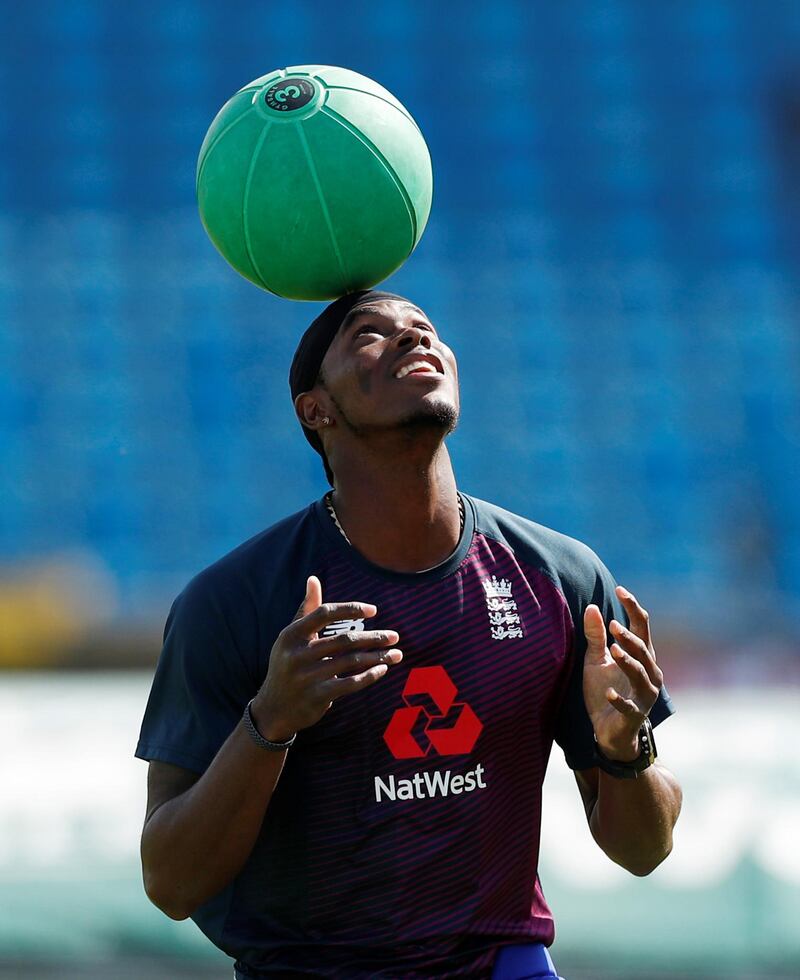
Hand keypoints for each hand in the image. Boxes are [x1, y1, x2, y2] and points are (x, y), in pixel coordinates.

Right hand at [251, 576, 401, 741]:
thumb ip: (306, 609)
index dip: (351, 609)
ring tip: (396, 653)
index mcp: (291, 634)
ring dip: (378, 656)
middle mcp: (297, 654)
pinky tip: (383, 668)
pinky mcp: (317, 696)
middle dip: (373, 638)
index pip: (325, 613)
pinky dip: (369, 675)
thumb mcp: (291, 637)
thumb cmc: (288, 664)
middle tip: (395, 636)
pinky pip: (350, 683)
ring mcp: (307, 676)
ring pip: (351, 662)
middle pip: (344, 639)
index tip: (374, 610)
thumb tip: (313, 579)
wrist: (273, 708)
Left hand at [582, 587, 662, 761]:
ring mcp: (644, 695)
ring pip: (641, 673)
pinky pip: (629, 706)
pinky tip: (609, 692)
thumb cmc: (605, 690)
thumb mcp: (596, 660)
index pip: (642, 627)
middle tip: (611, 624)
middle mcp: (649, 672)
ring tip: (613, 650)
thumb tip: (591, 607)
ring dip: (628, 661)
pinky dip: (620, 699)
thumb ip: (595, 636)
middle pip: (644, 648)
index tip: (620, 589)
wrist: (609, 730)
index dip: (633, 608)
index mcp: (641, 656)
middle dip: (629, 636)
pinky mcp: (634, 714)